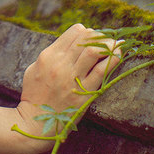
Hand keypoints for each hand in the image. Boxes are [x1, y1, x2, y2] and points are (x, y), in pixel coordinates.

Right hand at [15, 24, 119, 146]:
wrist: (35, 122)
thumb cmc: (34, 95)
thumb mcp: (34, 68)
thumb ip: (51, 54)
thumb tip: (71, 44)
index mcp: (49, 56)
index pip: (75, 32)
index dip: (86, 33)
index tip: (91, 39)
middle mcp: (61, 64)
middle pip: (87, 38)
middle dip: (100, 37)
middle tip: (105, 42)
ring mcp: (73, 78)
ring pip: (95, 50)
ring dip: (108, 44)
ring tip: (115, 45)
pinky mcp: (84, 93)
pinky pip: (102, 71)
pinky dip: (113, 59)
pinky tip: (119, 54)